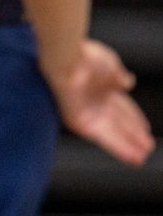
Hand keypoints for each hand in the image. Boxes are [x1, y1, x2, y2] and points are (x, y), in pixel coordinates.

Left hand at [47, 39, 154, 165]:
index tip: (146, 129)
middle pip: (119, 123)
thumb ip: (119, 77)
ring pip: (114, 134)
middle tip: (147, 147)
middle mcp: (95, 102)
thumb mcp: (111, 65)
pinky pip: (104, 139)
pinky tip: (132, 156)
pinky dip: (119, 148)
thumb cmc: (86, 58)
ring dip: (128, 146)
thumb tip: (129, 82)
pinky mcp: (80, 122)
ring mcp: (88, 112)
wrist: (66, 60)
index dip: (135, 118)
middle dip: (133, 135)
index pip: (124, 107)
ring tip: (141, 157)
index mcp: (103, 87)